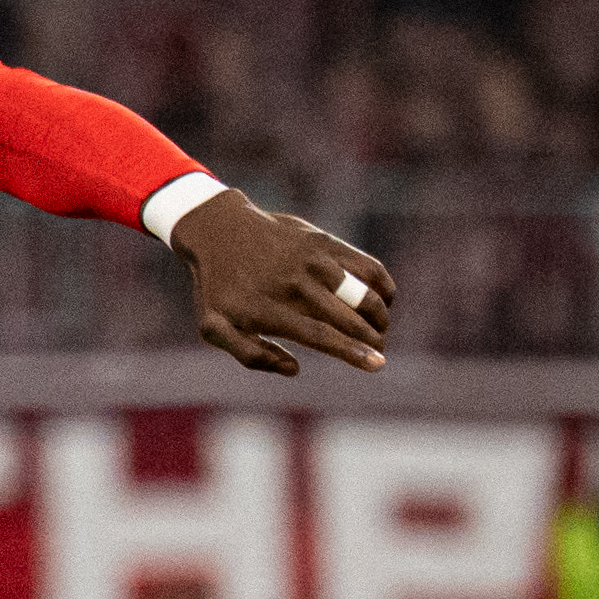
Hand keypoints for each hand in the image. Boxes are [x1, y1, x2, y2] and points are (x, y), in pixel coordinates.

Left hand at [173, 188, 393, 376]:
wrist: (218, 230)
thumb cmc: (218, 289)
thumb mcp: (213, 327)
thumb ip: (249, 354)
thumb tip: (295, 368)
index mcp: (265, 309)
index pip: (319, 335)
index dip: (351, 351)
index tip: (377, 364)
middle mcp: (291, 283)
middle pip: (345, 317)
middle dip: (370, 338)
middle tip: (378, 351)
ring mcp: (309, 259)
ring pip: (361, 291)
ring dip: (378, 314)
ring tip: (380, 328)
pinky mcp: (322, 241)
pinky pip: (364, 264)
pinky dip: (382, 283)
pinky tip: (385, 298)